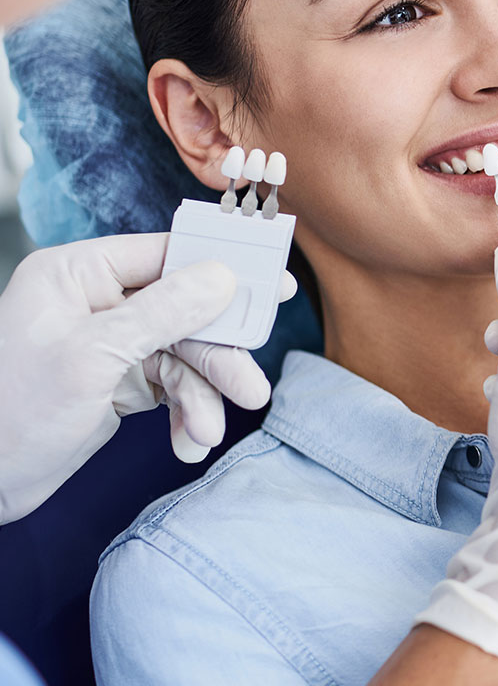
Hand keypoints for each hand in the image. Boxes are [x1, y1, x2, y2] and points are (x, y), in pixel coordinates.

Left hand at [0, 233, 272, 523]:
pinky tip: (187, 442)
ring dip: (202, 395)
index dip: (223, 268)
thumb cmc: (11, 413)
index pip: (167, 255)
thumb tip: (222, 276)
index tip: (273, 282)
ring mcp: (111, 341)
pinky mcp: (120, 378)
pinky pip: (172, 385)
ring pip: (184, 353)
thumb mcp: (91, 358)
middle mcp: (98, 301)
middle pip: (186, 310)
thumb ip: (162, 312)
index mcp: (78, 274)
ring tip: (207, 432)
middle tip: (251, 386)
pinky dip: (185, 413)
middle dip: (216, 356)